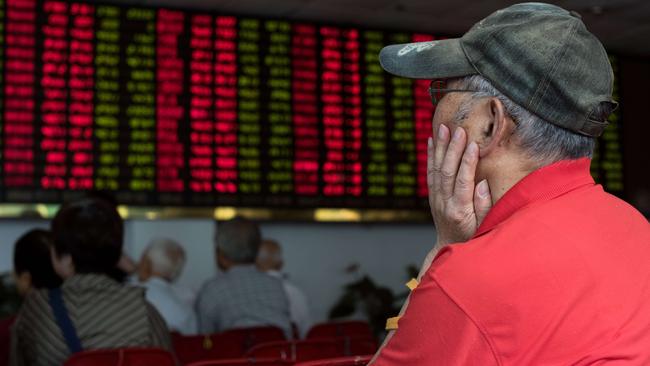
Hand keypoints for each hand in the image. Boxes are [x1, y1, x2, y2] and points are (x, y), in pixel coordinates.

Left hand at [428, 124, 491, 246]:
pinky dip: (430, 155)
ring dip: (440, 147)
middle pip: (447, 171)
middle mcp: (444, 202)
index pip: (462, 181)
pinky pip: (430, 173)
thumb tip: (483, 184)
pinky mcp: (432, 195)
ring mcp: (436, 198)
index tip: (473, 144)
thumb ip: (484, 206)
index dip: (467, 162)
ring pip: (437, 169)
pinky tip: (432, 141)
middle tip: (458, 130)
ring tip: (442, 128)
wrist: (448, 247)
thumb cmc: (472, 237)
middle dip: (452, 149)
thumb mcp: (484, 227)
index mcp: (459, 210)